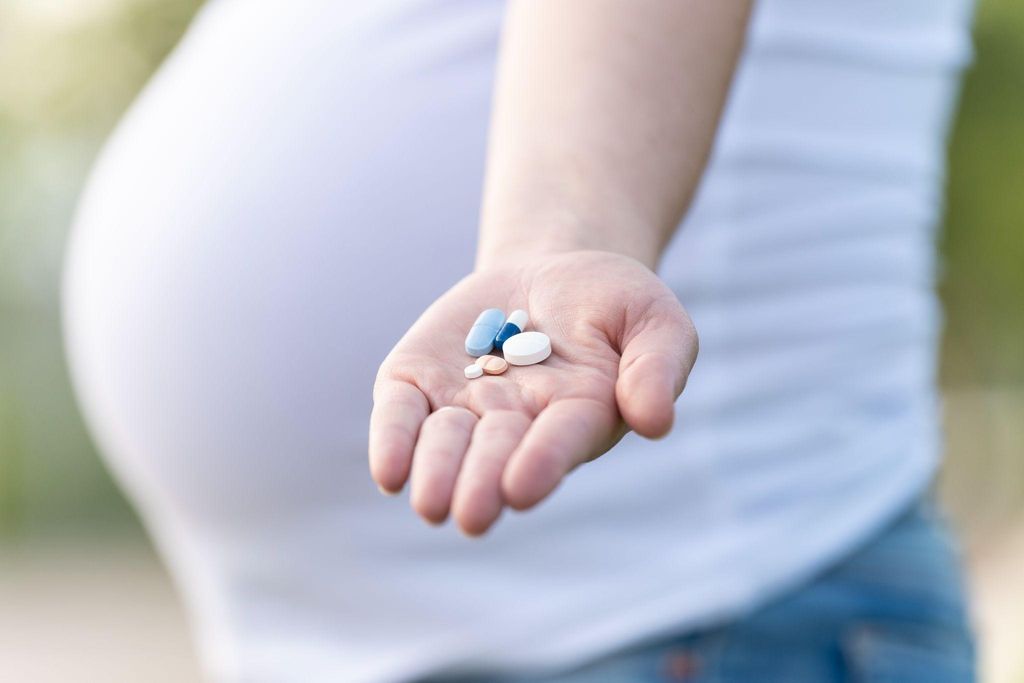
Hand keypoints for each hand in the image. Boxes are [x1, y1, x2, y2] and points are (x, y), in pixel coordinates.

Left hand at [368, 250, 697, 535]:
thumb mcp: (654, 319)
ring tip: (430, 503)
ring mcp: (465, 404)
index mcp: (578, 415)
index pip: (559, 441)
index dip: (541, 462)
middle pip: (495, 452)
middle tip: (470, 515)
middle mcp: (517, 423)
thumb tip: (655, 421)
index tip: (521, 488)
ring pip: (445, 442)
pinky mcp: (419, 380)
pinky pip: (401, 413)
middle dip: (481, 481)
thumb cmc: (613, 303)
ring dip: (437, 470)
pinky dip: (392, 440)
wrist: (551, 271)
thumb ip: (658, 366)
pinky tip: (389, 472)